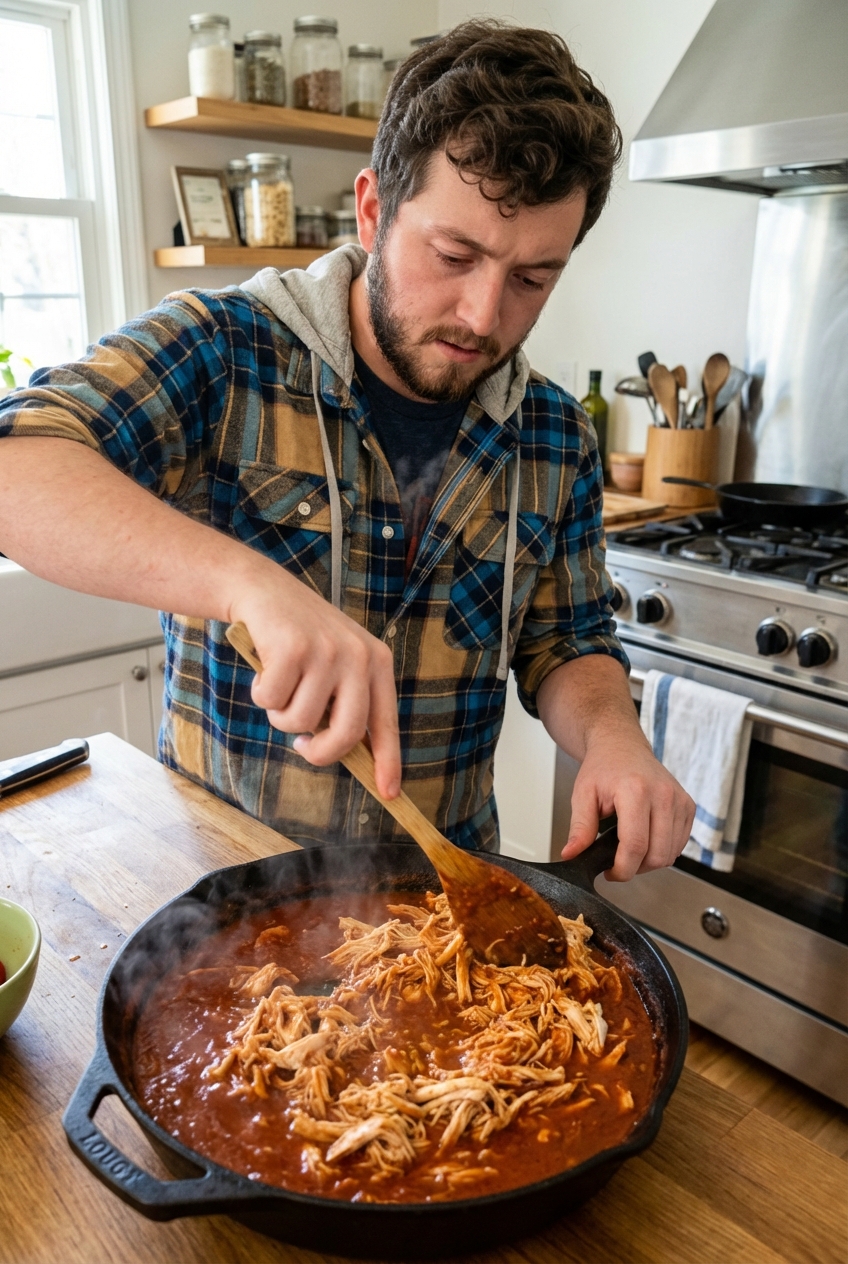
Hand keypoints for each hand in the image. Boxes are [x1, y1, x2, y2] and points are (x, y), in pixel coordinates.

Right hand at [229, 567, 400, 799]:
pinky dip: (261, 692)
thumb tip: (348, 756)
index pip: (386, 723)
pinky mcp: (293, 648)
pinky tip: (264, 668)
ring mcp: (327, 651)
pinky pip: (272, 701)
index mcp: (377, 663)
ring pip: (299, 721)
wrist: (264, 591)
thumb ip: (344, 702)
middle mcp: (358, 657)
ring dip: (279, 713)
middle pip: (346, 734)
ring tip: (279, 685)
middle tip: (301, 745)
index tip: (390, 793)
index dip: (388, 762)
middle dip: (319, 752)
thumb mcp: (336, 664)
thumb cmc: (299, 639)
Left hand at [561, 732, 694, 880]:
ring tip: (629, 848)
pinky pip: (679, 845)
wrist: (623, 747)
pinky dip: (662, 850)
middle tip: (618, 862)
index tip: (609, 873)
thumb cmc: (603, 768)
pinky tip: (645, 839)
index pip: (635, 846)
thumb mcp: (582, 795)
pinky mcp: (688, 806)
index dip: (622, 869)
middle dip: (635, 868)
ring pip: (670, 854)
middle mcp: (663, 795)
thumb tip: (571, 854)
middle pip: (657, 855)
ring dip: (649, 861)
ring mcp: (680, 800)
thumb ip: (579, 828)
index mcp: (635, 790)